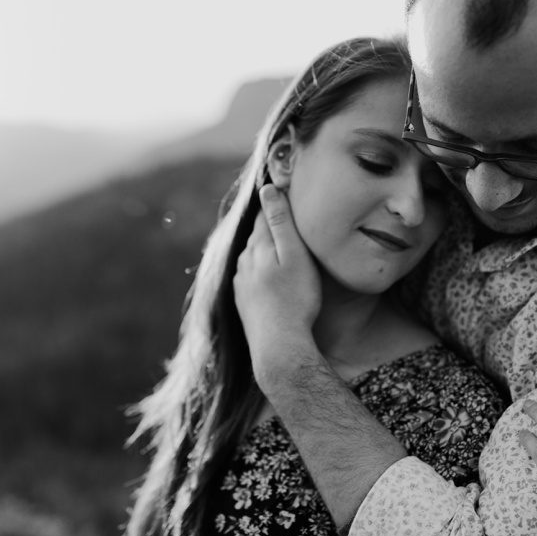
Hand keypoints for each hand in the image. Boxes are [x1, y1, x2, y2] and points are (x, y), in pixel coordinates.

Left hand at [233, 185, 322, 386]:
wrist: (279, 345)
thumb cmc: (295, 299)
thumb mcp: (295, 256)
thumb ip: (281, 223)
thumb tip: (268, 190)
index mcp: (258, 246)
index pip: (266, 214)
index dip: (276, 202)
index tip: (285, 190)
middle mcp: (244, 261)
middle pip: (258, 236)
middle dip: (270, 226)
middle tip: (288, 216)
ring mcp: (241, 282)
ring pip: (253, 257)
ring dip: (265, 250)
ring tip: (283, 247)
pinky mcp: (243, 301)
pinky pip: (251, 277)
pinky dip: (261, 271)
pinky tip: (272, 277)